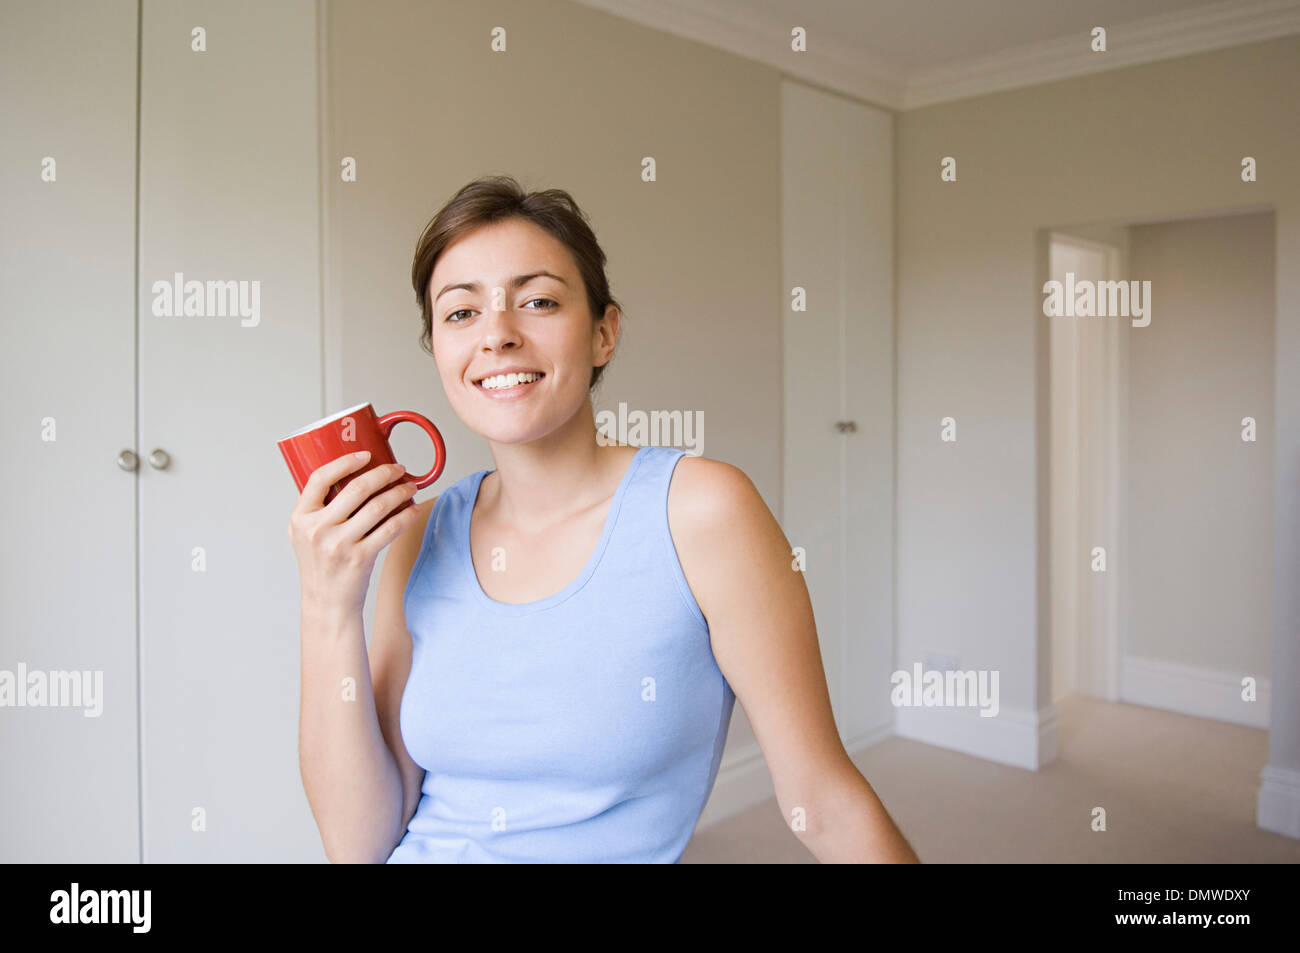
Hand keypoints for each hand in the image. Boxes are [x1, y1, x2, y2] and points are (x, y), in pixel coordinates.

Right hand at [287, 451, 421, 618]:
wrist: (327, 603)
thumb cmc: (320, 565)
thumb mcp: (306, 534)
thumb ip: (318, 508)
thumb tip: (349, 475)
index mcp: (301, 517)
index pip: (320, 478)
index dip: (345, 462)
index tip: (366, 455)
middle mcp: (318, 529)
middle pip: (357, 488)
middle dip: (384, 473)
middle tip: (399, 469)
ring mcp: (339, 544)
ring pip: (378, 506)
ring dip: (400, 492)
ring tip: (411, 487)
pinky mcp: (361, 557)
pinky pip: (390, 528)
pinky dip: (406, 515)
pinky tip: (413, 509)